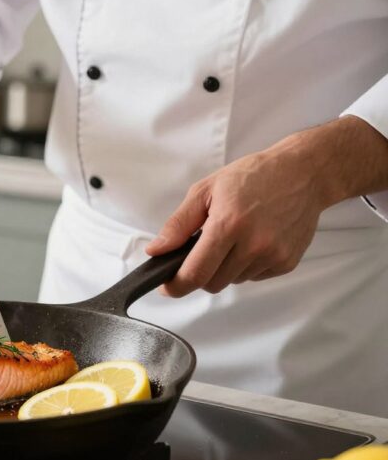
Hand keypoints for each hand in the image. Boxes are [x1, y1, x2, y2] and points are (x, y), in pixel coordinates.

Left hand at [146, 116, 387, 296]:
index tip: (167, 286)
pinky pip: (254, 277)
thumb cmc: (252, 177)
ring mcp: (273, 256)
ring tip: (233, 238)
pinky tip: (252, 241)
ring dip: (224, 268)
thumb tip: (155, 250)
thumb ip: (178, 224)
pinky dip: (246, 266)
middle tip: (203, 249)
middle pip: (212, 283)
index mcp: (228, 225)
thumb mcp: (206, 190)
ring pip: (233, 281)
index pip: (196, 272)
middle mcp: (253, 245)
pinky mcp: (287, 262)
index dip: (177, 285)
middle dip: (200, 272)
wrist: (303, 174)